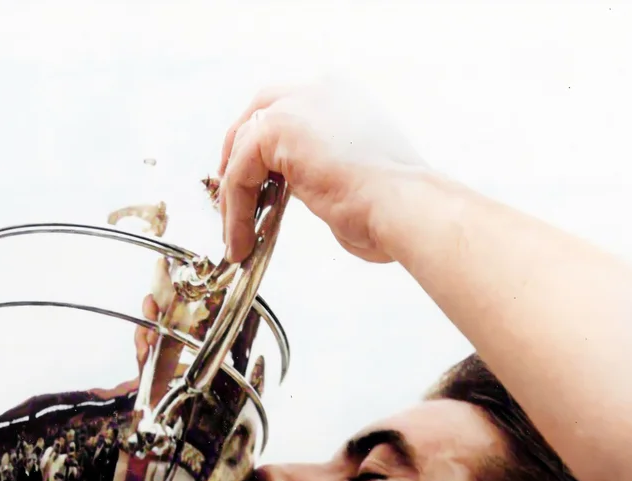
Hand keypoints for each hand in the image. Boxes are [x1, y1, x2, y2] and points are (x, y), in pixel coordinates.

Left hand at [218, 80, 426, 263]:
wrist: (404, 206)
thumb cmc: (391, 204)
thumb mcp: (351, 174)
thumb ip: (318, 167)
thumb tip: (297, 186)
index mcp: (342, 96)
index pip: (287, 108)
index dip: (263, 146)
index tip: (253, 181)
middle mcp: (319, 89)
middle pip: (257, 112)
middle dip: (237, 154)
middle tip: (227, 195)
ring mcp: (297, 103)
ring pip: (243, 150)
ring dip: (234, 198)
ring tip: (237, 237)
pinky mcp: (277, 129)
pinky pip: (239, 173)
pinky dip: (235, 210)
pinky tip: (242, 239)